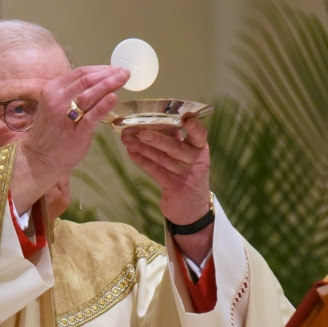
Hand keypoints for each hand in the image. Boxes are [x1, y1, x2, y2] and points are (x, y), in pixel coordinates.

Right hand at [11, 66, 128, 213]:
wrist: (40, 157)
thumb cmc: (52, 130)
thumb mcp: (57, 105)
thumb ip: (73, 93)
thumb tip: (98, 83)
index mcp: (53, 89)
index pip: (80, 73)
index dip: (100, 69)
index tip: (115, 69)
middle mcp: (57, 99)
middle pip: (87, 81)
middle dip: (108, 74)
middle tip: (124, 73)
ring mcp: (65, 116)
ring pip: (89, 95)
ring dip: (108, 85)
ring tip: (123, 80)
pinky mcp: (75, 132)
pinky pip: (91, 116)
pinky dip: (104, 105)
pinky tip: (114, 98)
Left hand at [121, 115, 213, 262]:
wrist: (192, 209)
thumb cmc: (187, 175)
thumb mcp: (188, 156)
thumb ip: (176, 139)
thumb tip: (155, 119)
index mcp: (200, 149)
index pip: (200, 135)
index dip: (194, 127)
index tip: (187, 117)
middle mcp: (195, 161)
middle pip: (176, 147)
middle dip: (157, 138)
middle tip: (140, 131)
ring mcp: (185, 175)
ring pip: (161, 159)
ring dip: (142, 148)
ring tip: (126, 138)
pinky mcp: (174, 187)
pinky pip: (155, 171)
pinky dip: (141, 161)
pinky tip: (131, 152)